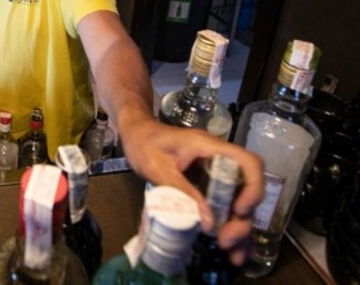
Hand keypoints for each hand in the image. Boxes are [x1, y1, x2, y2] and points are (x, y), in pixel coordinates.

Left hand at [121, 119, 263, 264]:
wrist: (135, 133)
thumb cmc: (144, 144)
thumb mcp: (158, 168)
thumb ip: (182, 191)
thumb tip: (208, 223)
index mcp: (211, 148)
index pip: (249, 163)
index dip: (252, 187)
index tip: (239, 211)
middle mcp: (220, 161)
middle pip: (245, 190)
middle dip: (242, 219)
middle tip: (225, 242)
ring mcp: (216, 174)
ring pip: (238, 202)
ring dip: (239, 228)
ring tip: (234, 256)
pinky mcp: (208, 186)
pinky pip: (224, 205)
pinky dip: (228, 226)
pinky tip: (231, 249)